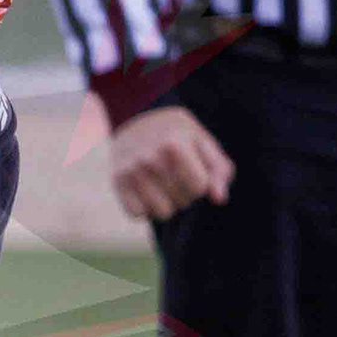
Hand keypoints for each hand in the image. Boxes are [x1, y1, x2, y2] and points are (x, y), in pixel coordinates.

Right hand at [110, 106, 234, 224]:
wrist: (138, 121)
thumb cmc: (180, 138)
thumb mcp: (204, 145)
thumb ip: (219, 171)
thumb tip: (219, 199)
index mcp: (173, 144)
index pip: (199, 188)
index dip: (201, 183)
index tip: (194, 169)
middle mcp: (149, 158)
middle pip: (183, 202)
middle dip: (184, 192)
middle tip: (176, 173)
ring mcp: (130, 172)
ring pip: (162, 213)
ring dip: (167, 203)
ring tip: (163, 184)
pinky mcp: (117, 183)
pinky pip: (138, 215)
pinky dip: (145, 208)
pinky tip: (146, 190)